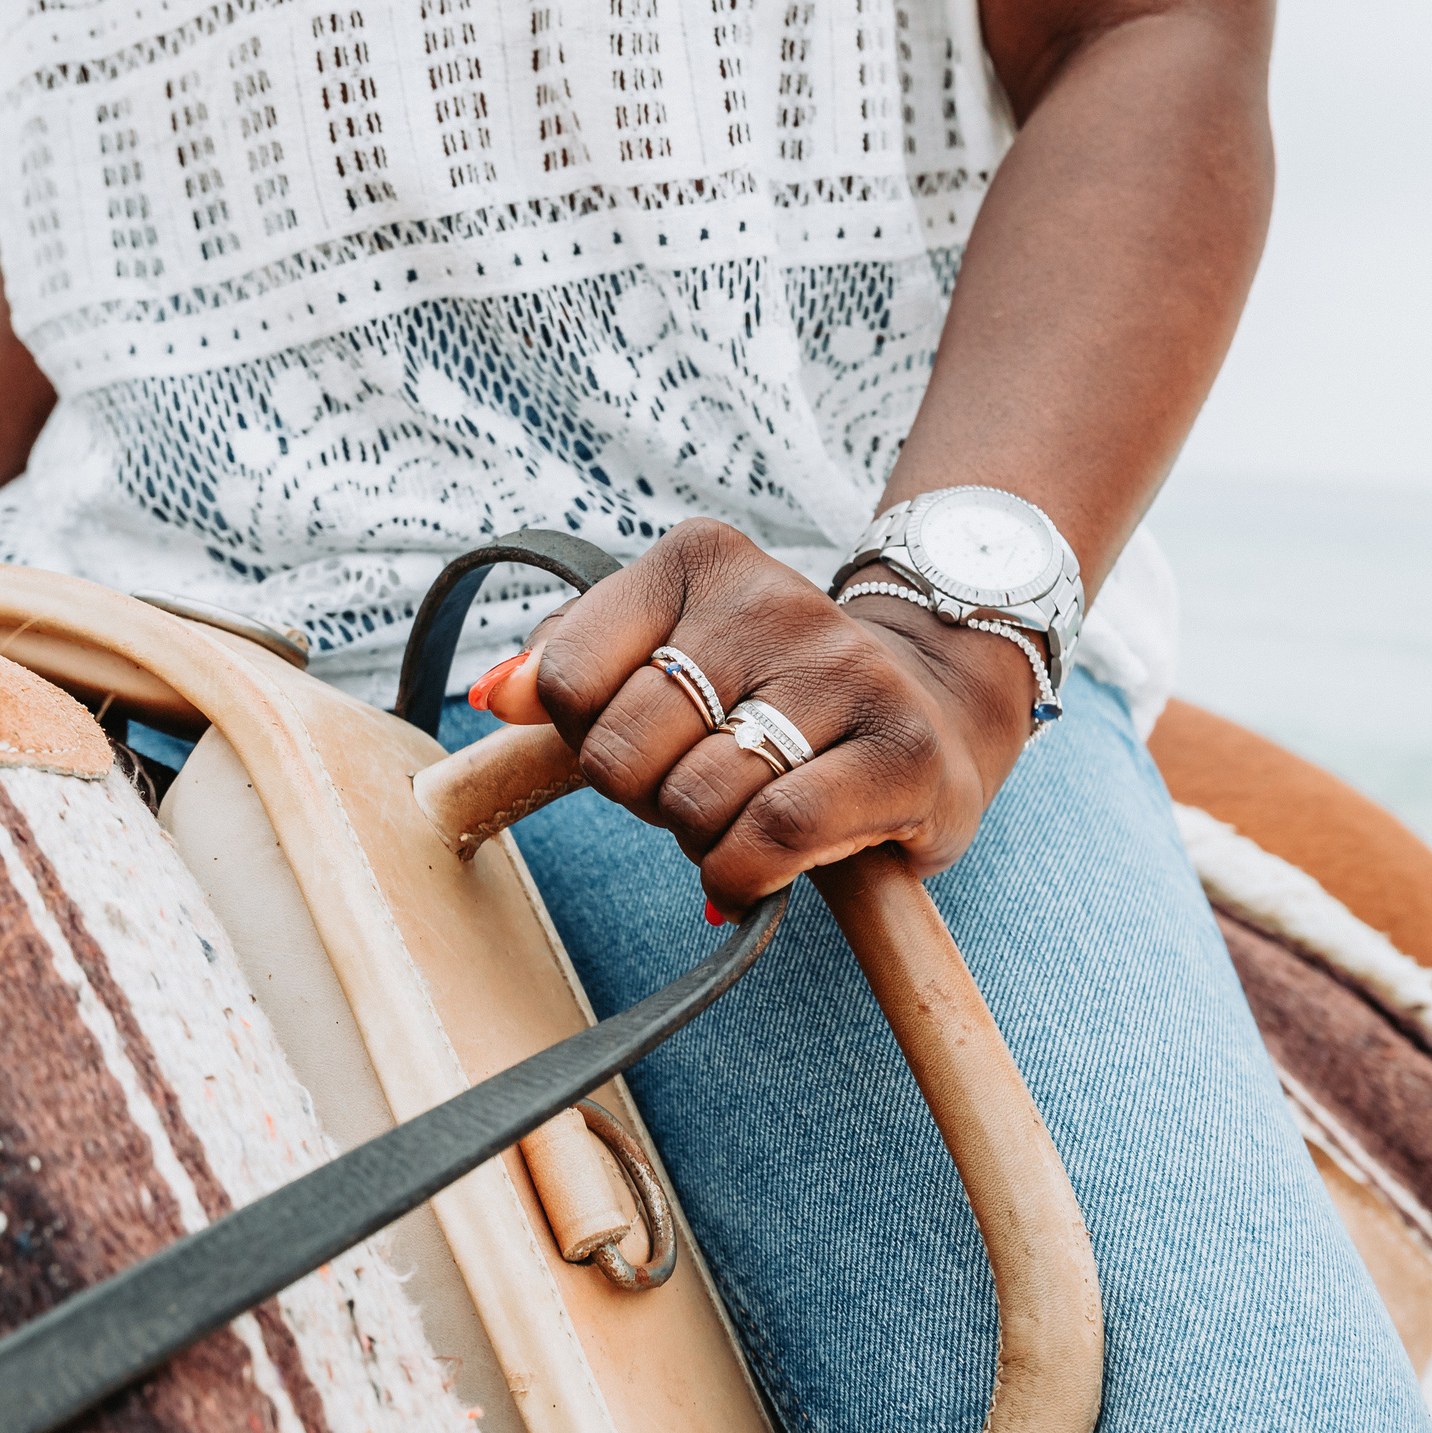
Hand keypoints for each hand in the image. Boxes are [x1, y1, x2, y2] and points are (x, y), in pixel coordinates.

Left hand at [473, 518, 1041, 914]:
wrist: (933, 711)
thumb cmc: (773, 698)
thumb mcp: (668, 654)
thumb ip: (573, 664)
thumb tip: (498, 694)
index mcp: (702, 559)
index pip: (569, 678)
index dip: (588, 739)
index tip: (645, 736)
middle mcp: (778, 598)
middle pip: (622, 750)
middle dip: (647, 795)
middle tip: (702, 782)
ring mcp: (846, 671)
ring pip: (695, 800)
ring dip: (704, 839)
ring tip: (749, 809)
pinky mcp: (903, 752)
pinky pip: (771, 836)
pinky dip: (744, 873)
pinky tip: (763, 862)